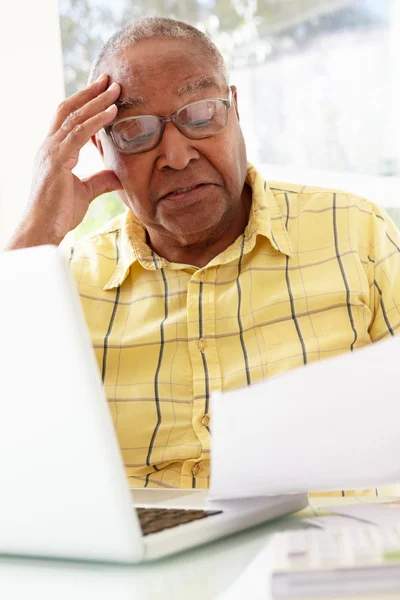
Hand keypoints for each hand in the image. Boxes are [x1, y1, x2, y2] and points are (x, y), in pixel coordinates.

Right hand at [6, 74, 121, 248]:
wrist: (43, 228)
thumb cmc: (59, 213)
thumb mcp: (85, 192)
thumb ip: (101, 181)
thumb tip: (118, 175)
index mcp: (53, 151)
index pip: (68, 118)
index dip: (85, 103)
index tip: (103, 91)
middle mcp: (49, 145)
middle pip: (68, 109)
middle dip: (89, 92)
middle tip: (109, 79)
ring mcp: (51, 151)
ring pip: (75, 117)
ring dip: (97, 101)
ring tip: (116, 89)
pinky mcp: (57, 159)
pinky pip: (79, 133)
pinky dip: (97, 120)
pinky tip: (112, 112)